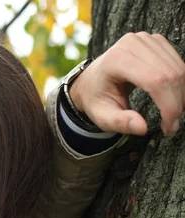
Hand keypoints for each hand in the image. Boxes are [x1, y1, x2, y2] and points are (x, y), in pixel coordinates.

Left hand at [70, 32, 184, 135]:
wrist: (92, 80)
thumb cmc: (96, 98)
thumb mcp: (101, 116)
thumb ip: (120, 123)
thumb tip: (142, 128)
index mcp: (116, 60)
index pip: (154, 80)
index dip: (168, 105)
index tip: (169, 128)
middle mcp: (132, 44)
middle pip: (169, 75)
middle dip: (176, 103)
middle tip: (172, 126)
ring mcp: (146, 39)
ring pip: (179, 69)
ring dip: (180, 95)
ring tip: (171, 115)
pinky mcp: (156, 41)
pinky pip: (178, 63)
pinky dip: (180, 84)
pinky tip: (171, 99)